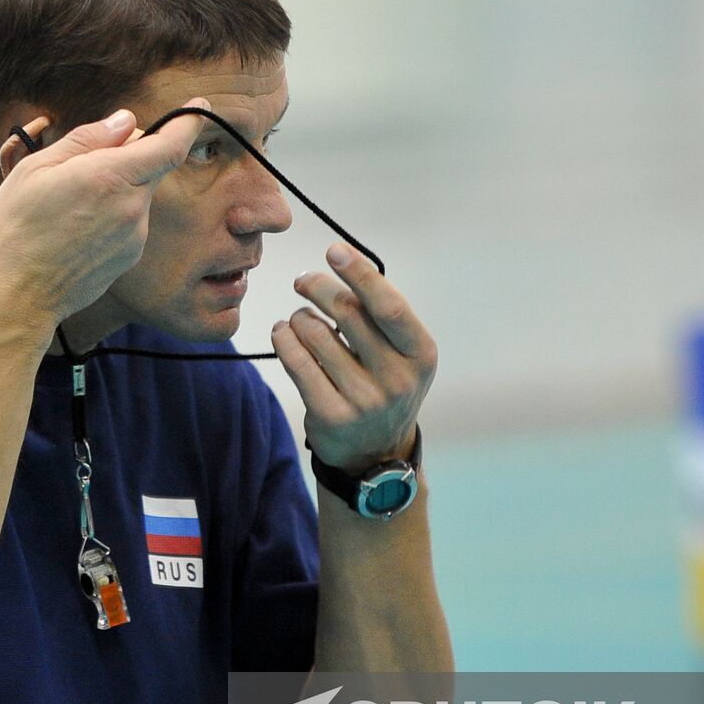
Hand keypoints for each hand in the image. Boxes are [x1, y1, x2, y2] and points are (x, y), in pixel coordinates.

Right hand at [0, 101, 207, 324]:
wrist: (17, 295)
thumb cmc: (16, 229)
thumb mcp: (37, 168)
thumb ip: (88, 139)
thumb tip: (125, 121)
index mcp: (110, 177)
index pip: (169, 144)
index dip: (189, 122)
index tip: (199, 106)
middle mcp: (131, 207)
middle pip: (150, 167)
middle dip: (129, 155)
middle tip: (83, 162)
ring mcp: (134, 236)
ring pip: (137, 195)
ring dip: (115, 188)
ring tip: (67, 207)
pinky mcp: (129, 257)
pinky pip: (129, 222)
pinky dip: (111, 215)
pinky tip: (74, 230)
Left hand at [270, 243, 436, 474]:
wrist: (375, 452)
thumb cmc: (384, 382)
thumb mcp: (401, 353)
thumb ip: (380, 314)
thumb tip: (341, 260)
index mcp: (421, 354)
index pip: (388, 306)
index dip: (360, 274)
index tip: (334, 252)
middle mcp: (398, 379)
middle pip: (347, 313)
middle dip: (318, 287)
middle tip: (303, 280)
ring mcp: (364, 401)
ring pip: (315, 334)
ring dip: (299, 317)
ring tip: (298, 319)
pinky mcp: (330, 416)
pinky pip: (296, 362)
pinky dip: (283, 338)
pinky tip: (282, 333)